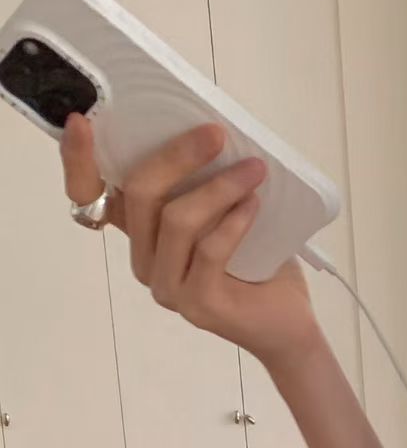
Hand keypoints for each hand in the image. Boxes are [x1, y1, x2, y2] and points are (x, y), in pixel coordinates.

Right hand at [60, 115, 320, 368]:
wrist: (288, 325)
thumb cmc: (256, 264)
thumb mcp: (222, 212)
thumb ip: (197, 182)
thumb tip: (206, 130)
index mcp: (140, 232)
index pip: (89, 197)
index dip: (77, 161)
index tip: (81, 122)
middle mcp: (145, 260)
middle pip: (140, 195)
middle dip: (177, 157)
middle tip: (216, 135)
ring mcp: (167, 287)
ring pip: (176, 221)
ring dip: (217, 188)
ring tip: (253, 171)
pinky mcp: (197, 306)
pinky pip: (209, 251)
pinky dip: (233, 221)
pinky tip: (254, 204)